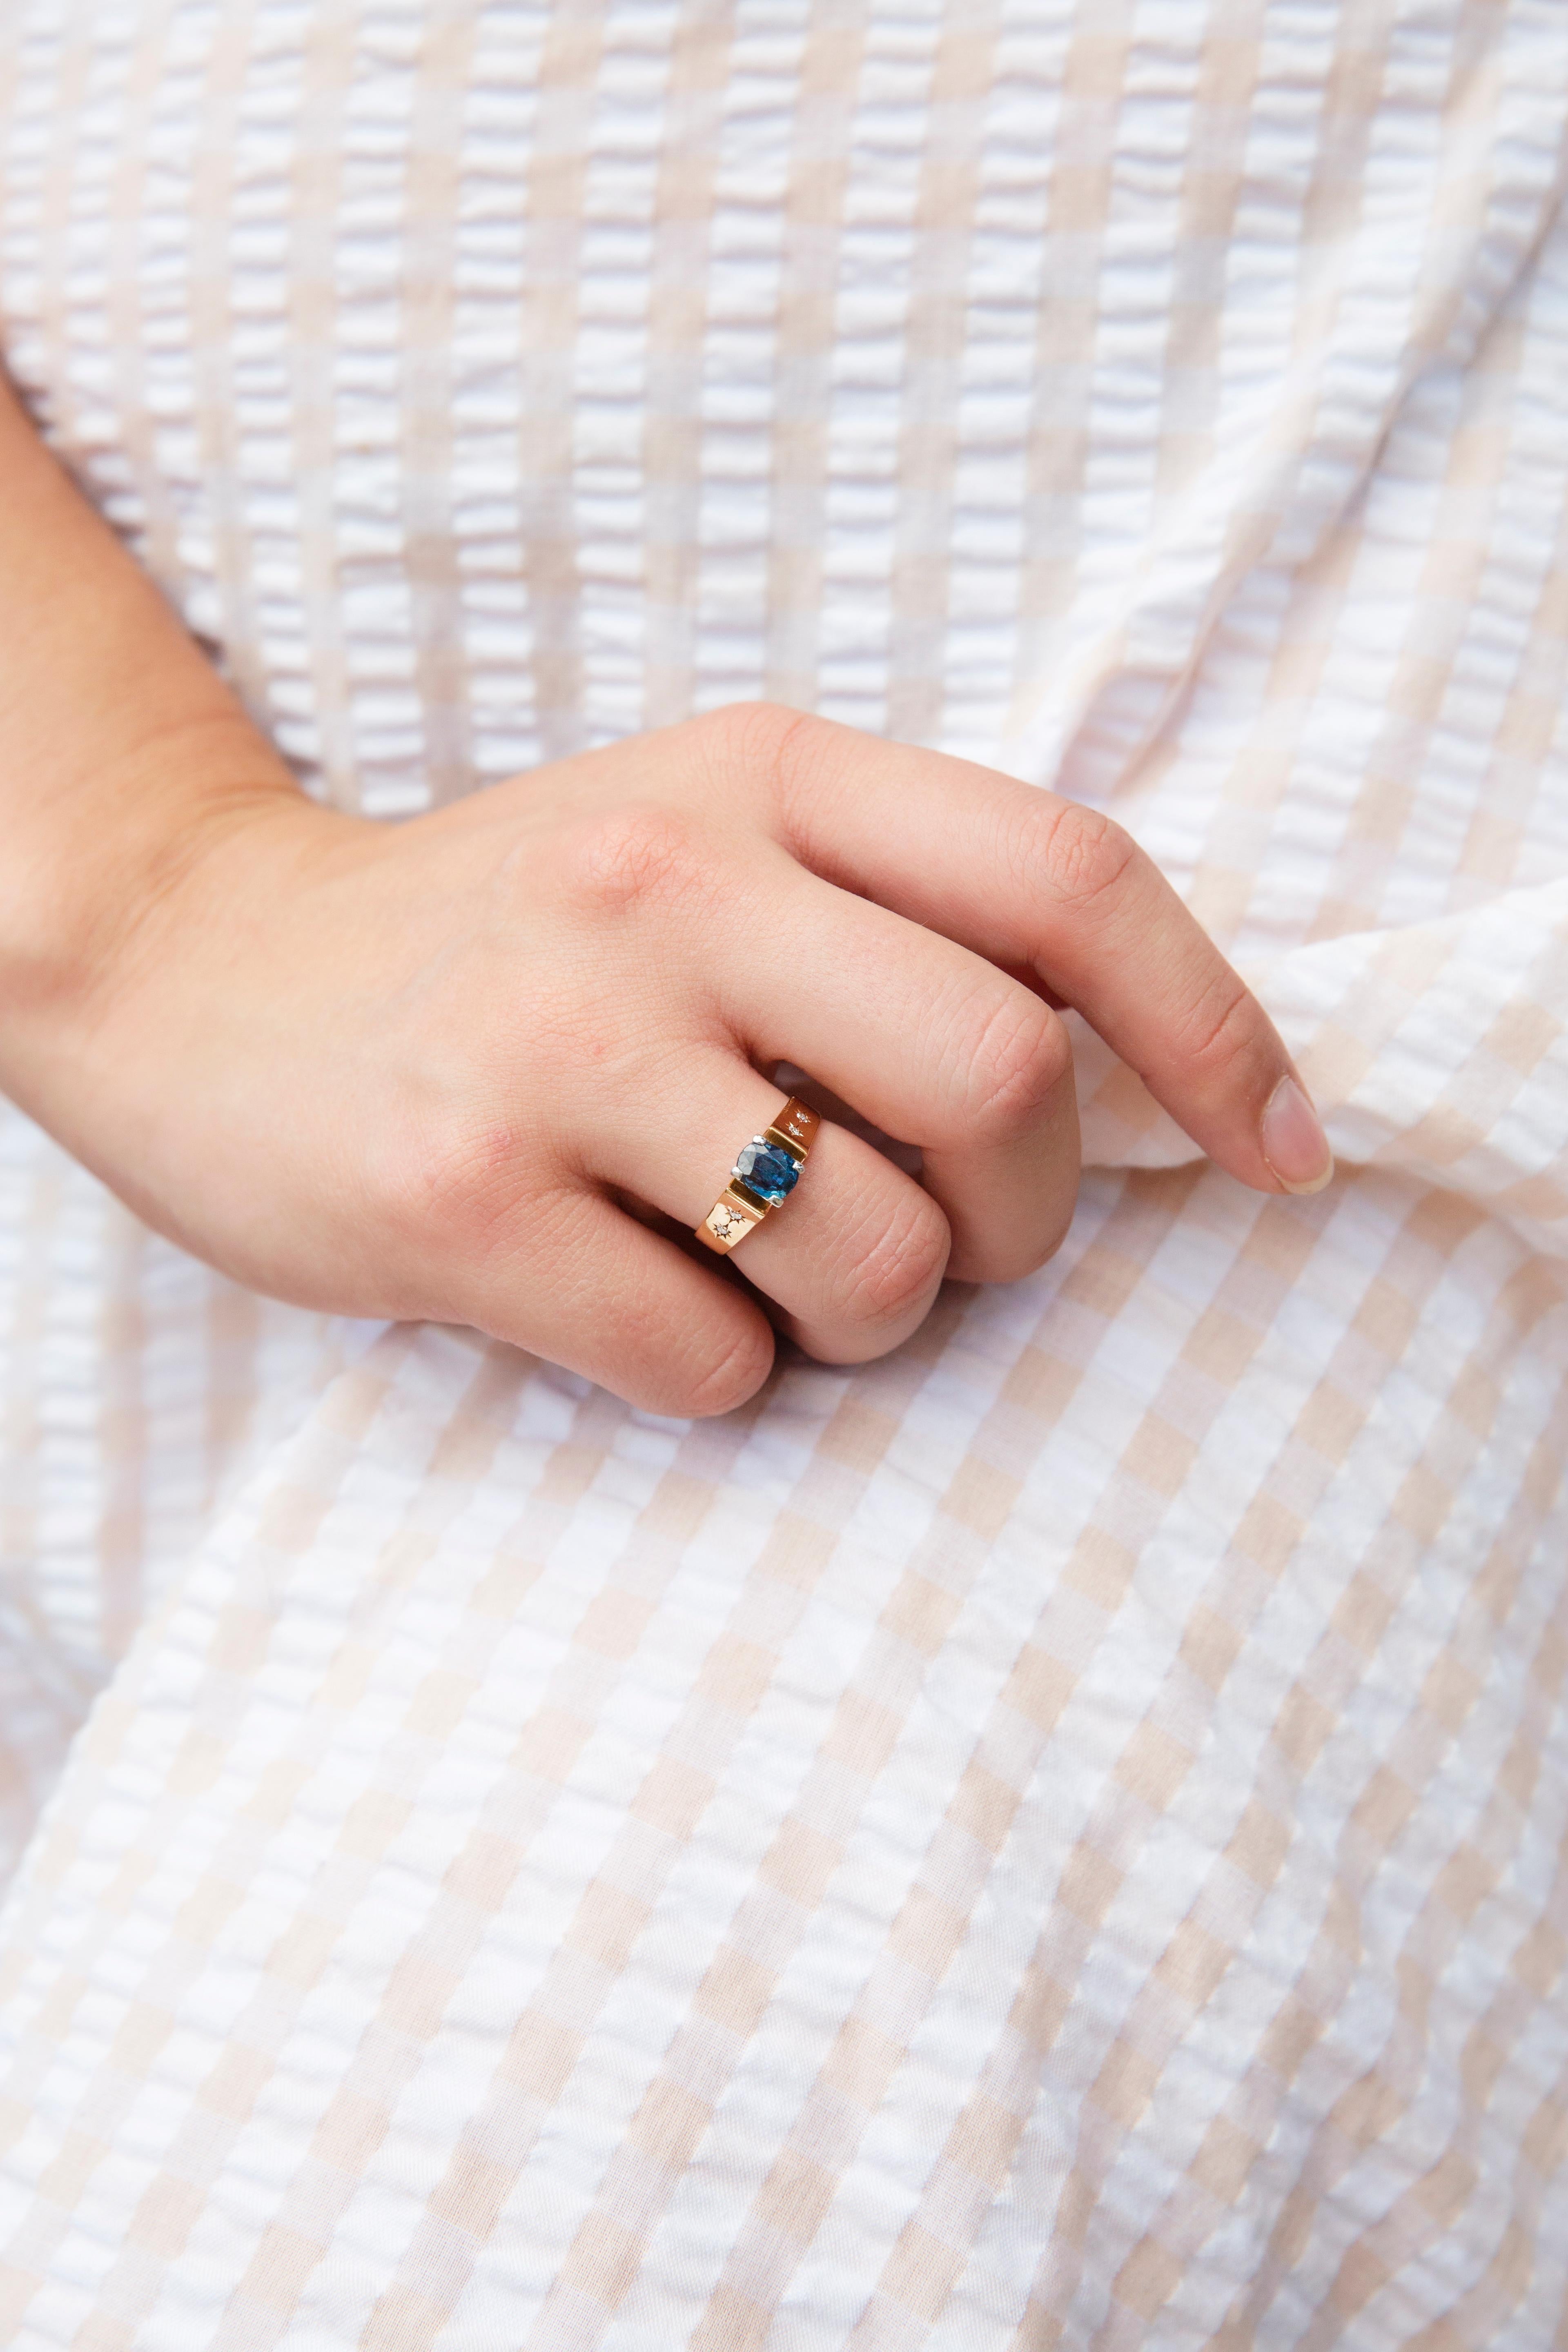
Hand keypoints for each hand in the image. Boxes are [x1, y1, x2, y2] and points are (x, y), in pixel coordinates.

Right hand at [13, 702, 1331, 1416]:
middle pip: (1002, 1080)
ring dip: (868, 1316)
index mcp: (757, 775)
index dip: (1217, 1030)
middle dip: (1023, 1215)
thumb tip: (1137, 1090)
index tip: (1283, 1154)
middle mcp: (661, 879)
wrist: (200, 972)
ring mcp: (554, 1037)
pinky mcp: (457, 1191)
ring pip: (869, 1253)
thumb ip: (895, 914)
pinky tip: (636, 1307)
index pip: (1068, 876)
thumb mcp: (700, 840)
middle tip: (948, 1242)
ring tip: (772, 1278)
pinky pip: (708, 1360)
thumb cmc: (508, 938)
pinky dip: (720, 1374)